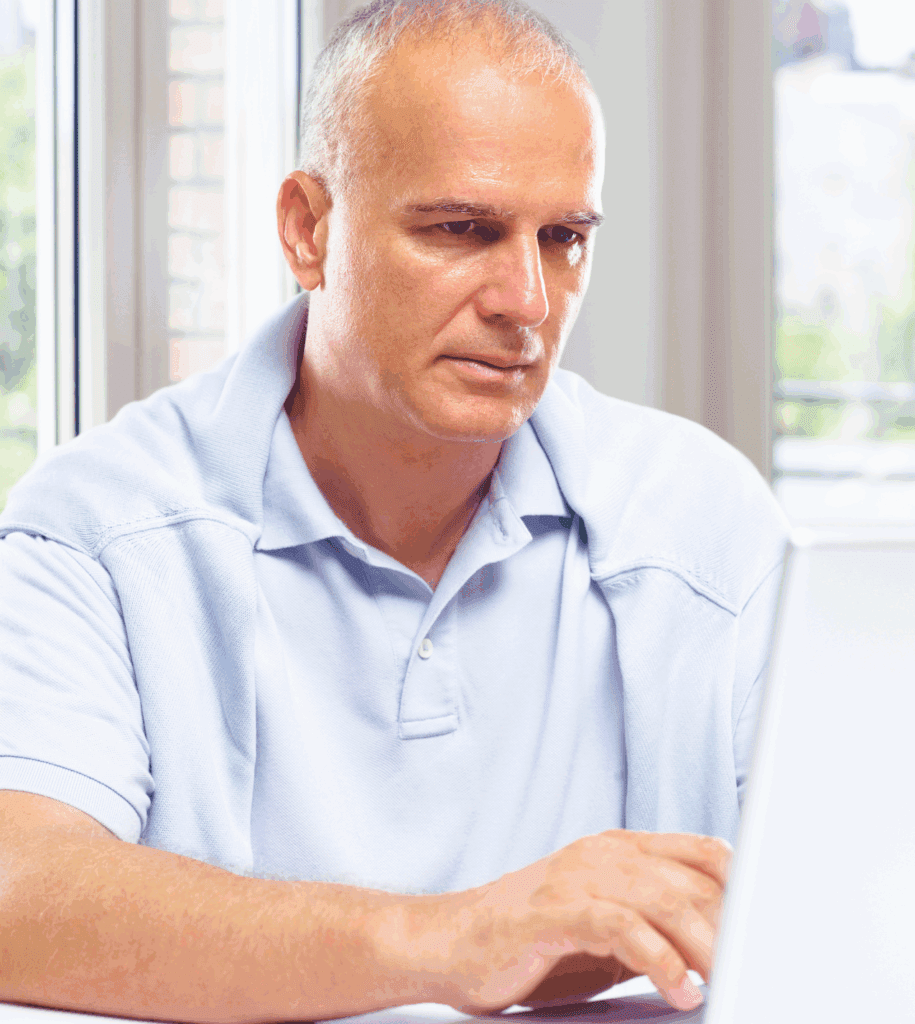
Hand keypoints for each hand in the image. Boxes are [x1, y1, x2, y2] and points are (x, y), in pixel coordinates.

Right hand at [398, 829, 729, 1013]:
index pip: (701, 852)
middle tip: (761, 964)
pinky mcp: (552, 910)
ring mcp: (576, 877)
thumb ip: (654, 923)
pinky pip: (619, 927)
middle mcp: (602, 854)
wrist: (452, 941)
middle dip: (734, 926)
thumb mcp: (606, 927)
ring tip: (728, 981)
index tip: (776, 918)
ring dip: (704, 946)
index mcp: (619, 849)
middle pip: (690, 881)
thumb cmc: (532, 940)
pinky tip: (679, 987)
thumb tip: (721, 944)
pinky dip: (658, 958)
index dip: (744, 884)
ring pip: (663, 900)